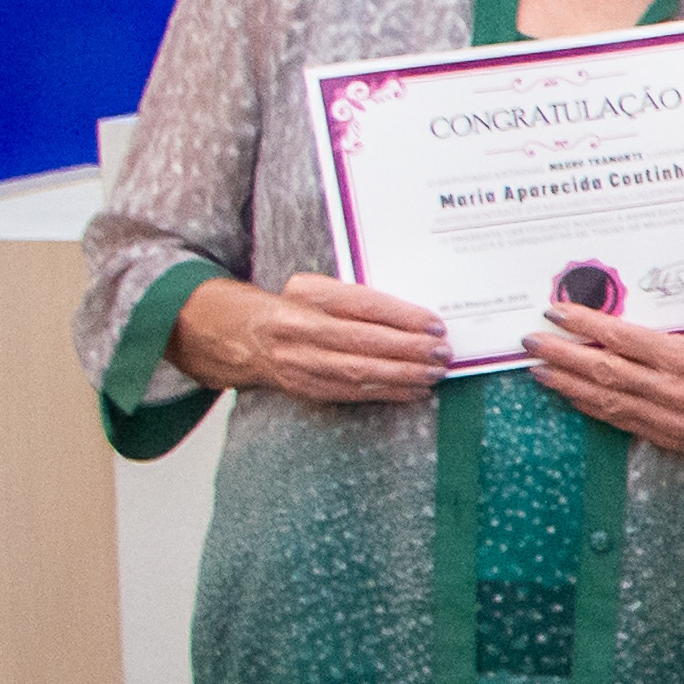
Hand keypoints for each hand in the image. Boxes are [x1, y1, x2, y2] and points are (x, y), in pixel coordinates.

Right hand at [179, 270, 449, 409]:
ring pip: (358, 372)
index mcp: (306, 294)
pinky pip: (351, 393)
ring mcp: (297, 361)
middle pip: (363, 341)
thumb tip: (415, 316)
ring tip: (434, 373)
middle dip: (409, 350)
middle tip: (442, 353)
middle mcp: (298, 327)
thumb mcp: (318, 289)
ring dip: (402, 376)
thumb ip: (356, 298)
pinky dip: (387, 393)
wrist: (240, 334)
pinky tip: (414, 391)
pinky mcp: (303, 386)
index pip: (362, 305)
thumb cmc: (295, 307)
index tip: (435, 324)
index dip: (402, 317)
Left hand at [522, 308, 683, 454]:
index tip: (555, 312)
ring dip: (569, 384)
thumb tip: (615, 320)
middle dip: (562, 355)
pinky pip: (623, 421)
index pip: (621, 338)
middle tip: (532, 343)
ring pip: (607, 400)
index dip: (583, 324)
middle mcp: (678, 392)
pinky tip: (575, 395)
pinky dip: (594, 407)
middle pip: (604, 370)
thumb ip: (668, 330)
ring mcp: (674, 420)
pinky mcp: (674, 438)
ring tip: (541, 370)